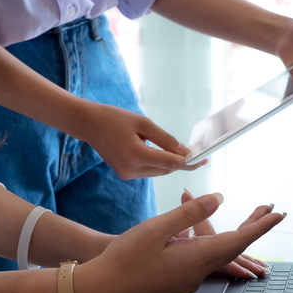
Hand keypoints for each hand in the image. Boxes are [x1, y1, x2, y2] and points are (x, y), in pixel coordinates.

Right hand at [76, 194, 282, 292]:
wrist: (103, 287)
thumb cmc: (125, 258)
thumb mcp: (157, 229)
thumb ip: (190, 214)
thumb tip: (218, 199)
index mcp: (195, 259)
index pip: (238, 240)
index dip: (260, 226)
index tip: (278, 215)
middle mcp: (196, 273)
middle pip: (233, 248)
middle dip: (253, 228)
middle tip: (270, 211)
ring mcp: (186, 280)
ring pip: (217, 255)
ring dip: (233, 237)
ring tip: (245, 221)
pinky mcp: (176, 282)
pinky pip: (201, 260)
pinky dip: (211, 245)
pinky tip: (201, 235)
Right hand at [77, 102, 206, 178]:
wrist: (89, 124)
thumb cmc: (115, 118)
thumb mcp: (144, 123)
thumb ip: (166, 140)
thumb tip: (185, 153)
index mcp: (136, 155)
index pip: (170, 163)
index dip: (189, 162)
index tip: (204, 159)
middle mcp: (131, 169)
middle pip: (165, 170)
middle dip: (181, 162)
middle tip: (196, 152)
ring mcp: (126, 174)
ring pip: (158, 172)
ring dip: (170, 163)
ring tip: (180, 150)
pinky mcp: (124, 174)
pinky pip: (148, 171)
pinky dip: (158, 164)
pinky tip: (162, 153)